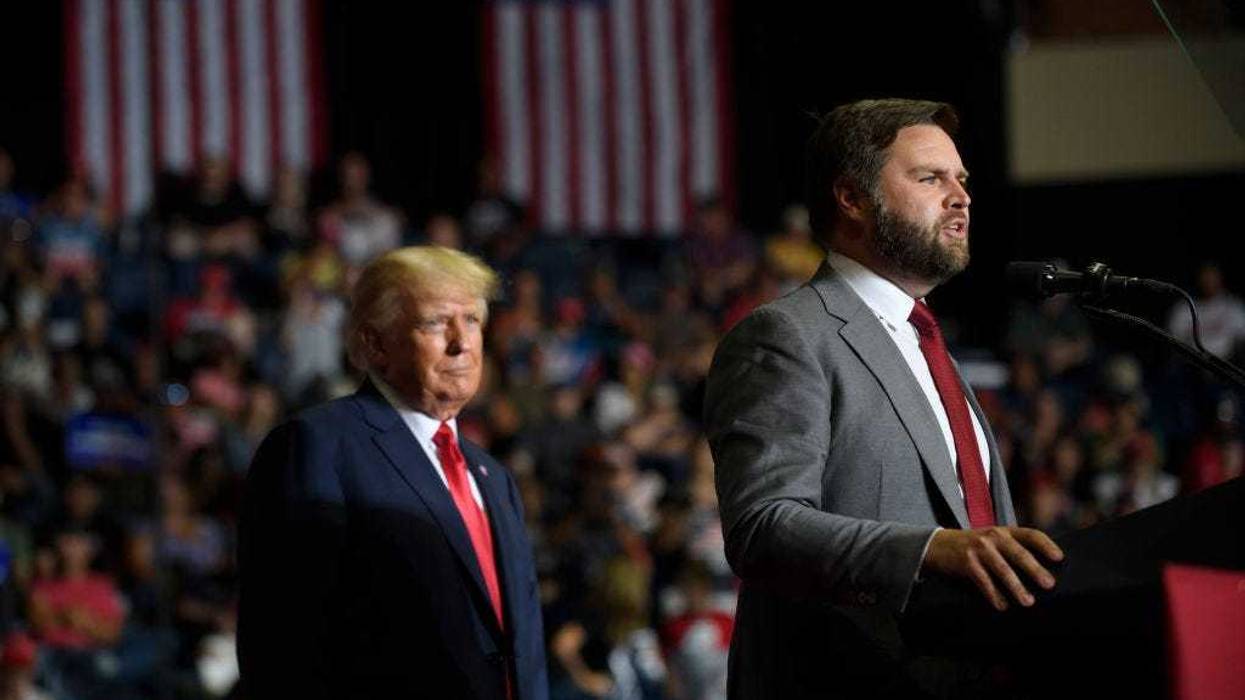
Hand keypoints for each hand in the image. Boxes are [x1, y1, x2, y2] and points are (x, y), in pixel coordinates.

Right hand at [921, 527, 1063, 610]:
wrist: (937, 545)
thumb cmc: (971, 546)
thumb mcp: (991, 539)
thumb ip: (1011, 547)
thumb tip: (1039, 570)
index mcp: (1004, 531)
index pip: (1030, 534)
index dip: (1046, 545)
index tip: (1059, 558)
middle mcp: (992, 536)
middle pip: (1018, 554)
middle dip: (1035, 570)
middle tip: (1049, 584)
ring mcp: (979, 549)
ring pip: (1003, 570)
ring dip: (1017, 587)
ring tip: (1028, 601)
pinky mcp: (967, 563)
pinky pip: (984, 581)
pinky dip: (994, 595)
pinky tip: (1002, 605)